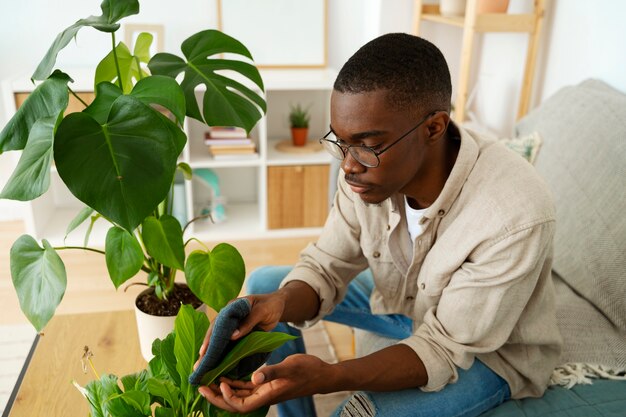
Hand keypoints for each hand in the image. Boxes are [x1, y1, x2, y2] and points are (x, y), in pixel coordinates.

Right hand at [194, 293, 286, 369]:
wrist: (278, 306)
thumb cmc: (270, 305)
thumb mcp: (261, 311)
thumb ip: (248, 322)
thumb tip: (232, 336)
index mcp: (231, 308)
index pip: (217, 324)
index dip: (210, 338)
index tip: (204, 351)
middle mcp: (228, 317)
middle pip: (214, 334)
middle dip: (206, 349)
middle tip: (198, 365)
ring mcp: (233, 327)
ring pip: (220, 341)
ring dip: (212, 354)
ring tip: (203, 368)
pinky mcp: (239, 334)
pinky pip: (229, 345)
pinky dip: (223, 354)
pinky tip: (218, 365)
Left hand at [198, 354, 332, 413]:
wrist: (322, 374)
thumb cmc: (308, 370)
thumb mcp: (290, 367)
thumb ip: (272, 372)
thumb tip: (254, 378)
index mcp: (268, 395)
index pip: (241, 405)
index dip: (227, 399)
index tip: (218, 384)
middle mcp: (264, 396)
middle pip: (236, 404)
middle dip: (217, 398)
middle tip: (201, 387)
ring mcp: (265, 391)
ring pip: (239, 396)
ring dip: (223, 390)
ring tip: (208, 381)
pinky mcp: (267, 385)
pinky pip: (246, 388)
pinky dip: (235, 384)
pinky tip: (226, 376)